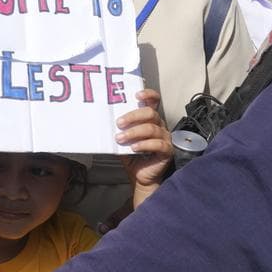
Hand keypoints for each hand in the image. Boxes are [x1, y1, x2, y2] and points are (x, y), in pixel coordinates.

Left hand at [116, 88, 172, 204]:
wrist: (139, 176)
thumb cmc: (132, 156)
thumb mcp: (122, 139)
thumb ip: (119, 129)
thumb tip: (103, 120)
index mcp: (150, 119)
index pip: (154, 101)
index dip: (148, 95)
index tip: (136, 95)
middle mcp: (160, 126)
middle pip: (151, 113)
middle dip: (133, 116)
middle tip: (119, 123)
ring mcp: (165, 138)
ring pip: (151, 128)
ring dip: (133, 132)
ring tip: (120, 138)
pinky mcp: (168, 151)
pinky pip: (158, 144)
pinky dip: (144, 144)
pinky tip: (134, 148)